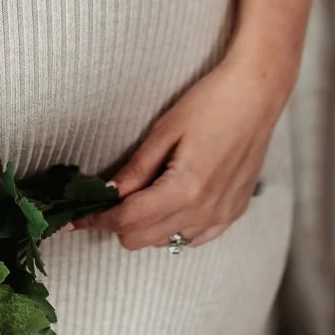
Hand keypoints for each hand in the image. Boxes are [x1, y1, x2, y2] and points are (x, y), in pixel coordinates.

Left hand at [72, 56, 285, 250]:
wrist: (258, 93)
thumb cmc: (211, 102)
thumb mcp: (165, 130)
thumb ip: (137, 169)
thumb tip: (108, 194)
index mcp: (184, 189)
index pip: (128, 220)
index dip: (98, 220)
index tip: (77, 217)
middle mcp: (204, 211)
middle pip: (143, 239)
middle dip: (119, 224)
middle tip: (108, 200)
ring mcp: (222, 215)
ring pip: (168, 241)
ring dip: (147, 226)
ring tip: (143, 194)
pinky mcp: (234, 211)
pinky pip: (195, 237)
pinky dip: (175, 227)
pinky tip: (171, 202)